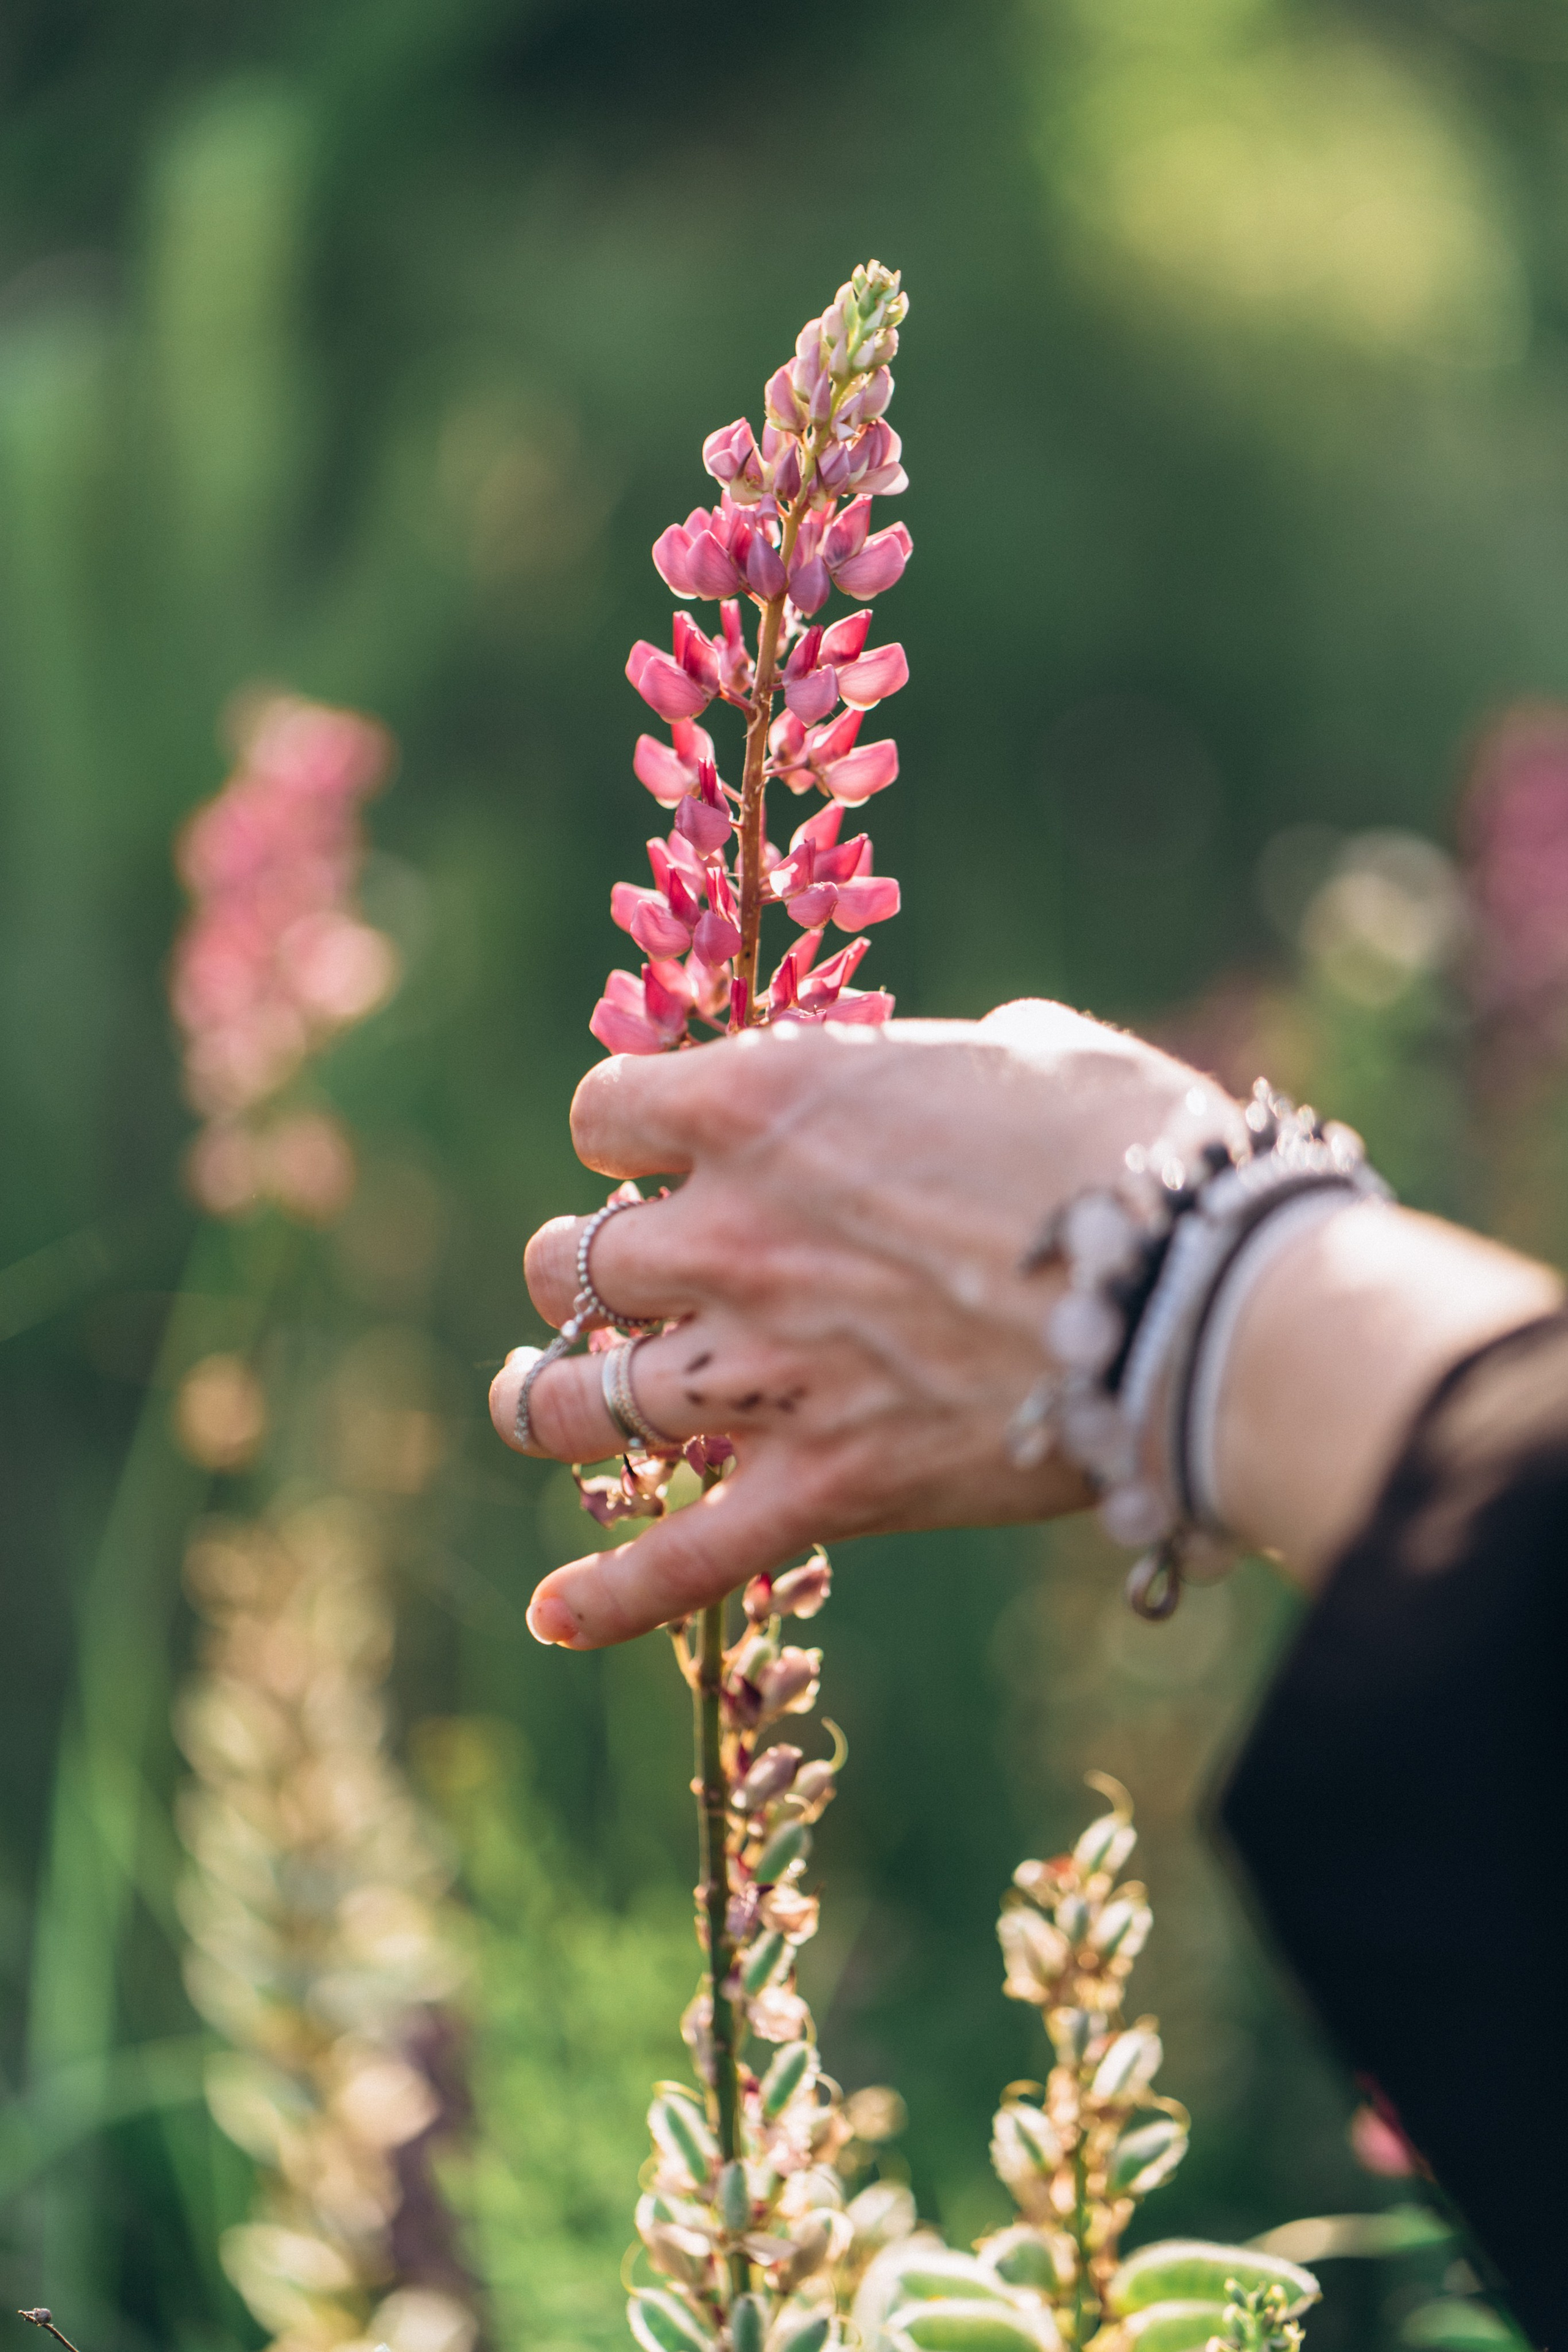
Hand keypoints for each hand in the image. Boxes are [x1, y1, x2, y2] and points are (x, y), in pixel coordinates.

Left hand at [490, 1002, 1230, 1647]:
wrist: (1207, 1297)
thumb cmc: (1132, 1150)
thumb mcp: (1030, 1051)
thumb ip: (938, 1063)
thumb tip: (944, 1075)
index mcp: (765, 1105)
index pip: (600, 1115)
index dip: (622, 1134)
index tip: (658, 1152)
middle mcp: (731, 1237)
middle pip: (565, 1261)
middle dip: (587, 1268)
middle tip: (635, 1280)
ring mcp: (765, 1372)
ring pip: (577, 1404)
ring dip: (549, 1401)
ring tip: (542, 1399)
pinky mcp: (826, 1488)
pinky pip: (681, 1561)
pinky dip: (608, 1597)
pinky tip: (549, 1618)